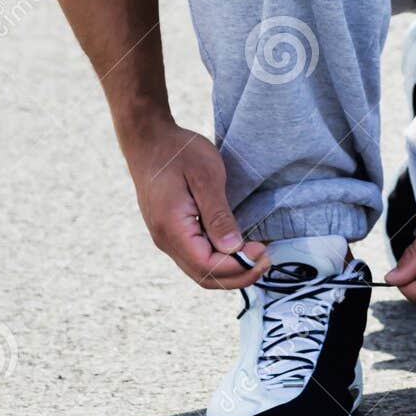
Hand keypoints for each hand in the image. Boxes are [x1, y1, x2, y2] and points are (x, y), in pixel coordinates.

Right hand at [122, 119, 268, 289]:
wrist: (149, 139)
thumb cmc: (178, 152)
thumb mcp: (206, 177)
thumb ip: (218, 216)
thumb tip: (233, 249)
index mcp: (172, 229)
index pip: (207, 266)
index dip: (238, 266)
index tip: (263, 251)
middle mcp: (166, 240)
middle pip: (204, 276)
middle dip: (238, 275)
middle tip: (266, 260)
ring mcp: (167, 238)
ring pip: (200, 270)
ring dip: (230, 270)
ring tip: (256, 256)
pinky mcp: (172, 232)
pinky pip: (196, 257)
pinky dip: (219, 260)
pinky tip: (237, 248)